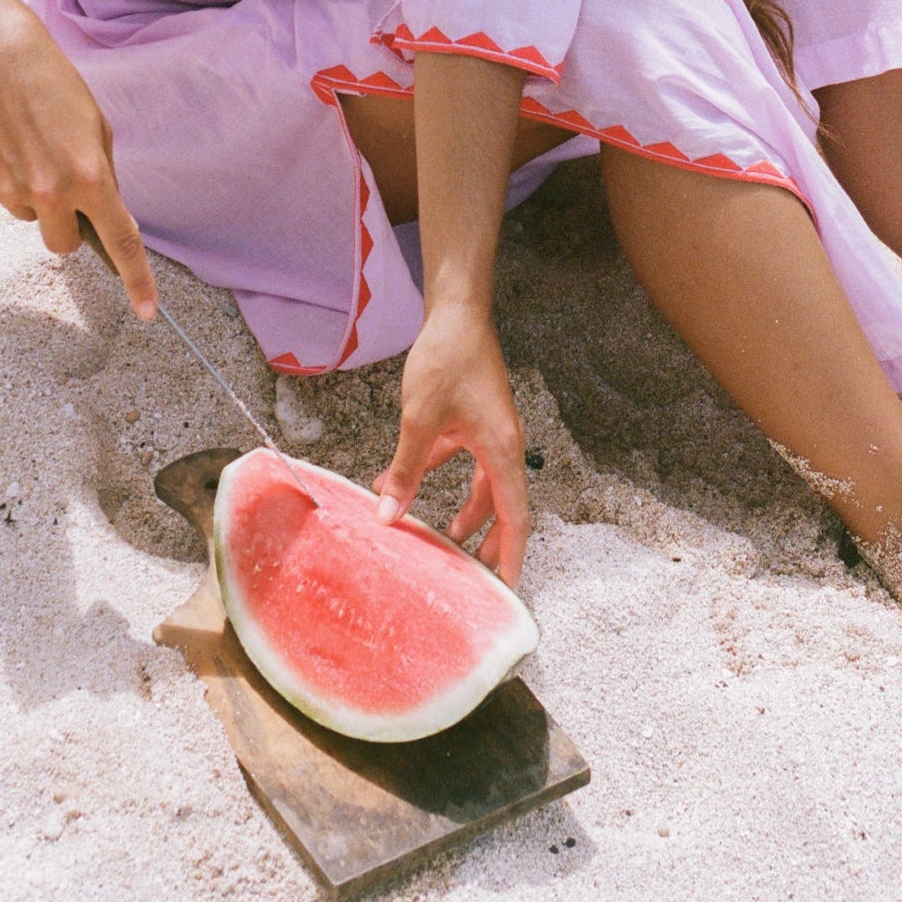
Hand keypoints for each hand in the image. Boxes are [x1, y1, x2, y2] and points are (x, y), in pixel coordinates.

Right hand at [0, 0, 157, 319]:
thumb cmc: (55, 85)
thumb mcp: (97, 128)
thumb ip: (102, 177)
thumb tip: (103, 215)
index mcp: (90, 178)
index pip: (120, 242)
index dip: (137, 280)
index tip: (148, 311)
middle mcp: (50, 192)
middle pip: (64, 245)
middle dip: (69, 225)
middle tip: (63, 185)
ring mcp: (9, 192)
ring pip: (29, 218)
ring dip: (34, 197)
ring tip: (28, 147)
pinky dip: (3, 180)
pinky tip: (3, 144)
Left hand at [373, 304, 529, 586]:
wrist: (456, 313)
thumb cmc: (447, 360)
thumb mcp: (419, 420)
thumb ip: (405, 470)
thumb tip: (387, 516)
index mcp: (502, 449)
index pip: (514, 515)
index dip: (512, 554)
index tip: (507, 588)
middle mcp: (504, 443)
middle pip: (504, 505)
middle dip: (491, 540)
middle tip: (477, 576)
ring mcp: (490, 430)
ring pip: (484, 484)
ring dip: (467, 510)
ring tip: (445, 538)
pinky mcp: (474, 418)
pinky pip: (464, 458)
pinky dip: (441, 474)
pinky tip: (405, 483)